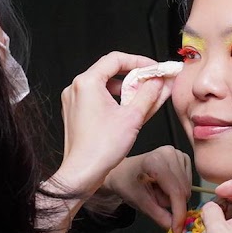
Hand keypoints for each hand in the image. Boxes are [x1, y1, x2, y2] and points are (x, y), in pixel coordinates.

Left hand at [55, 51, 172, 195]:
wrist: (82, 173)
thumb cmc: (101, 148)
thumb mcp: (133, 117)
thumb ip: (149, 94)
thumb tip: (158, 81)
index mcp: (87, 83)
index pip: (116, 59)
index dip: (139, 61)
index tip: (154, 69)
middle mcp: (76, 88)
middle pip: (109, 71)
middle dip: (134, 76)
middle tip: (152, 82)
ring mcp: (73, 101)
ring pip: (103, 86)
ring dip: (125, 89)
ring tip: (143, 98)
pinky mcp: (74, 113)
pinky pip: (97, 98)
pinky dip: (113, 100)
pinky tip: (128, 110)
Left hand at [101, 146, 192, 232]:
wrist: (125, 171)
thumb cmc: (128, 184)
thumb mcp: (140, 202)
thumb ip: (158, 215)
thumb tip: (173, 227)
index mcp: (156, 161)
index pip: (175, 191)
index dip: (178, 213)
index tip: (178, 229)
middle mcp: (170, 153)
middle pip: (183, 191)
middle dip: (171, 203)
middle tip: (154, 199)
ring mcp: (178, 153)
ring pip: (187, 188)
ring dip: (174, 197)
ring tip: (157, 190)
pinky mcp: (183, 157)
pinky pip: (188, 182)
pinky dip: (177, 189)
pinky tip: (164, 185)